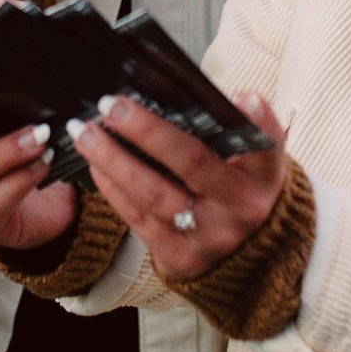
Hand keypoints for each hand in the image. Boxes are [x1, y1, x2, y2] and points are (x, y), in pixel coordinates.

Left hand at [73, 95, 289, 280]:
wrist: (245, 255)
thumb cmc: (239, 189)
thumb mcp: (251, 161)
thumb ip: (232, 128)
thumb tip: (194, 95)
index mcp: (263, 177)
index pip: (265, 146)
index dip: (259, 122)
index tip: (246, 99)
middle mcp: (240, 208)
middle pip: (191, 163)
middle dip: (147, 131)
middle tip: (111, 105)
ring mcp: (208, 236)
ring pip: (153, 194)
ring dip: (113, 159)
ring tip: (85, 132)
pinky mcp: (179, 256)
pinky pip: (138, 218)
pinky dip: (112, 186)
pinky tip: (95, 163)